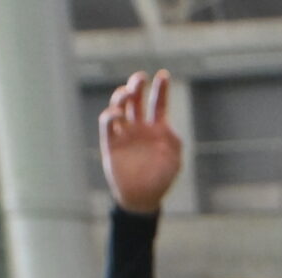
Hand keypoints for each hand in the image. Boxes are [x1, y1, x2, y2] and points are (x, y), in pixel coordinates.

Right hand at [99, 70, 183, 213]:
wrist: (143, 198)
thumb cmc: (161, 179)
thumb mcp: (174, 161)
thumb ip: (173, 142)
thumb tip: (165, 126)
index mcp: (157, 129)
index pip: (158, 104)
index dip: (161, 89)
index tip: (163, 75)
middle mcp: (139, 127)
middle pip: (136, 100)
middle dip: (137, 85)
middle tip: (140, 77)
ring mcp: (124, 133)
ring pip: (120, 106)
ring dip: (122, 96)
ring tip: (127, 93)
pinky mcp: (111, 143)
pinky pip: (108, 124)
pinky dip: (111, 115)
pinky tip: (118, 114)